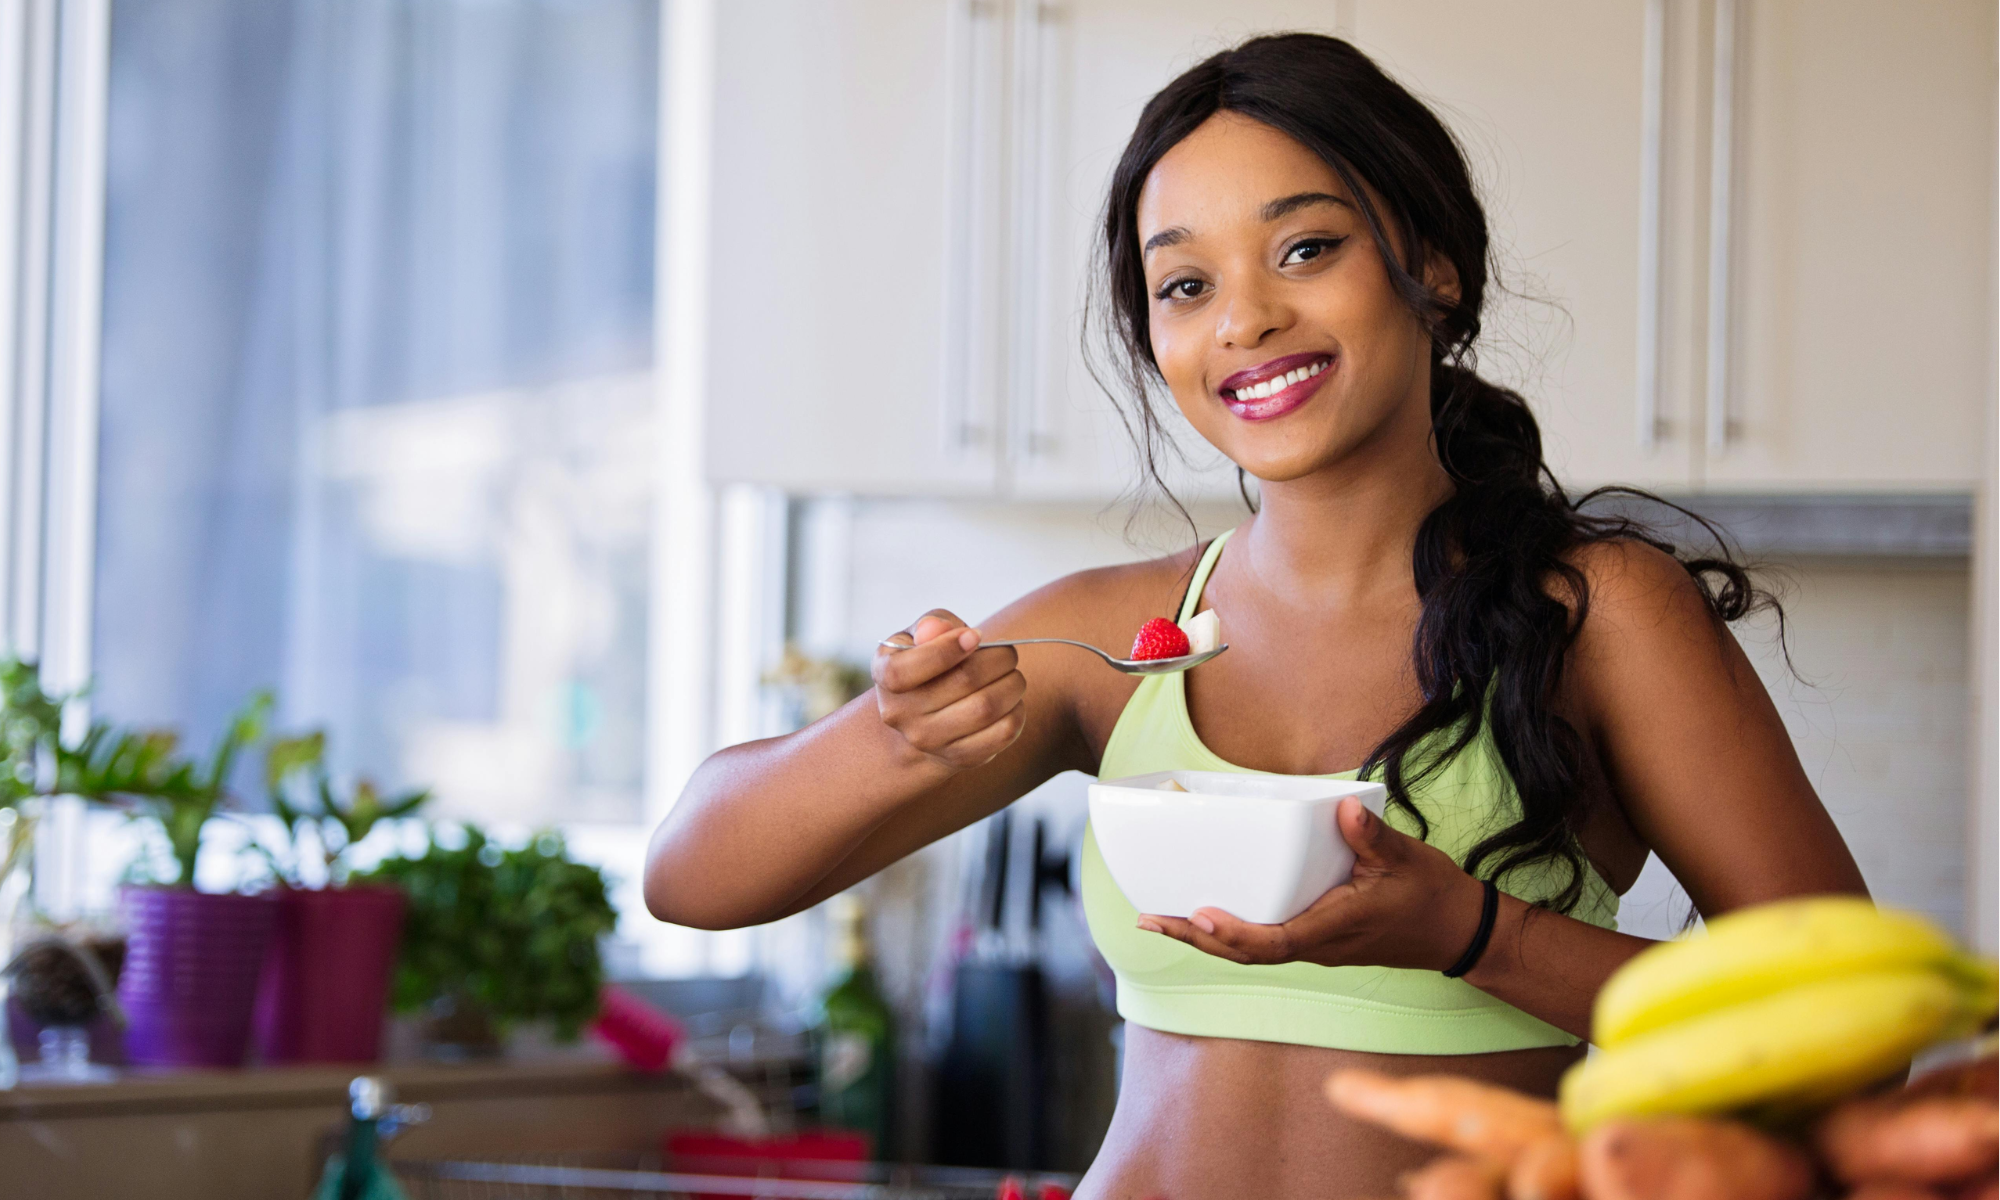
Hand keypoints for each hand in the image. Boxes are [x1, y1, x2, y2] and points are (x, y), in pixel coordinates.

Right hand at [873, 610, 1025, 770]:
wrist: (922, 719)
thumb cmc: (927, 663)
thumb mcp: (919, 636)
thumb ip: (931, 624)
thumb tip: (938, 629)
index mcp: (884, 674)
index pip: (906, 670)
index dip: (946, 649)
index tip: (976, 636)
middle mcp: (900, 713)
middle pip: (963, 681)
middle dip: (998, 659)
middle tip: (1008, 653)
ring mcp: (928, 740)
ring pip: (986, 708)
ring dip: (1012, 684)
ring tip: (1013, 675)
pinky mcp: (959, 758)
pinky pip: (1001, 733)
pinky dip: (1016, 712)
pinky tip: (1012, 701)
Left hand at [1138, 797, 1488, 971]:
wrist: (1456, 931)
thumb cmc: (1429, 895)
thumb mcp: (1405, 858)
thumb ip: (1371, 836)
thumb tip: (1342, 808)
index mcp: (1333, 928)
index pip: (1274, 943)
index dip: (1233, 934)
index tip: (1198, 916)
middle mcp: (1316, 944)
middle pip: (1245, 953)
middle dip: (1194, 939)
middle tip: (1149, 919)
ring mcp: (1314, 945)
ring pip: (1249, 952)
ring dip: (1203, 939)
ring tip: (1159, 919)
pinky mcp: (1314, 938)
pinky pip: (1263, 941)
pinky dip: (1228, 933)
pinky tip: (1204, 916)